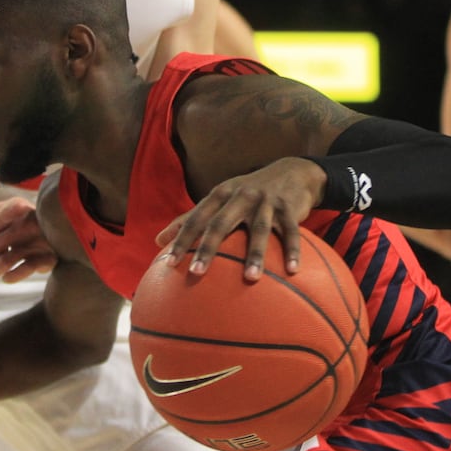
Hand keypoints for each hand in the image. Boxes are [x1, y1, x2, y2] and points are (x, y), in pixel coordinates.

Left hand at [0, 197, 55, 282]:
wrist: (63, 224)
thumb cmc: (29, 216)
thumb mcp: (12, 206)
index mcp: (16, 207)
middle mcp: (27, 223)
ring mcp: (38, 241)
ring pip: (6, 260)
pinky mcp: (49, 257)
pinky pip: (27, 268)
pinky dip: (13, 275)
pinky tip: (6, 277)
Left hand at [154, 157, 321, 280]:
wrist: (291, 171)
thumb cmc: (247, 192)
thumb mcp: (219, 198)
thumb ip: (191, 218)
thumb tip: (158, 242)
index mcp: (220, 194)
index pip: (196, 218)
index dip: (181, 239)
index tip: (168, 263)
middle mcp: (240, 195)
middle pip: (220, 223)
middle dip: (207, 248)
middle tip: (196, 273)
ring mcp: (266, 201)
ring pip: (258, 229)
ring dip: (255, 254)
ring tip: (250, 278)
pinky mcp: (289, 207)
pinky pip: (291, 231)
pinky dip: (292, 250)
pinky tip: (292, 270)